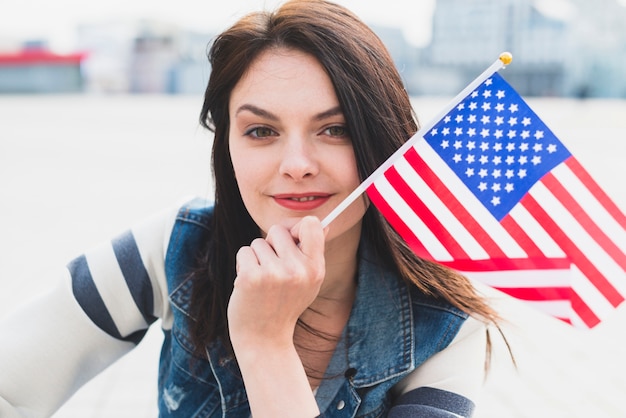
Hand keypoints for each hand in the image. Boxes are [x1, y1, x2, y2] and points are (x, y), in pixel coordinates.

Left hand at [228, 216, 325, 349]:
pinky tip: (249, 285)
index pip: (311, 225)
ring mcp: (274, 274)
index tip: (290, 236)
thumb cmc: (285, 305)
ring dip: (257, 258)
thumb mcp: (309, 282)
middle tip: (273, 268)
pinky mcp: (251, 277)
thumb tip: (323, 224)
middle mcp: (297, 270)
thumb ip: (313, 253)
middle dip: (271, 244)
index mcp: (315, 269)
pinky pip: (245, 252)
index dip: (297, 226)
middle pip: (278, 230)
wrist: (264, 339)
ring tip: (262, 281)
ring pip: (259, 242)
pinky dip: (243, 264)